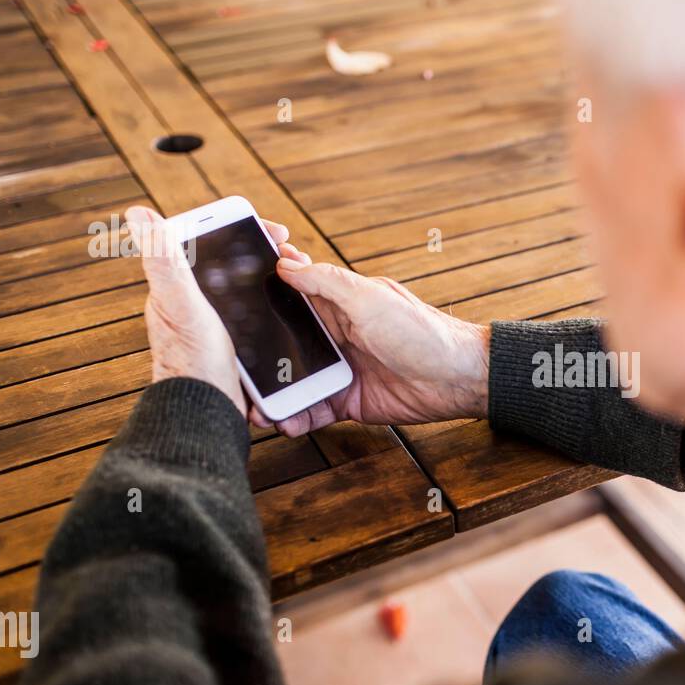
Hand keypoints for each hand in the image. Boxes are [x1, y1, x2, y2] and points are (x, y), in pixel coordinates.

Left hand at [126, 206, 290, 416]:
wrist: (209, 413)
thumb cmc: (191, 360)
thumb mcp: (179, 301)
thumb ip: (162, 257)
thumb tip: (137, 213)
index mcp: (179, 290)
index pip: (211, 244)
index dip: (243, 230)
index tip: (273, 230)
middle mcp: (196, 307)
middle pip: (235, 268)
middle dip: (266, 256)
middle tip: (293, 254)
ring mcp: (217, 329)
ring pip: (251, 295)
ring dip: (277, 285)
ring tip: (301, 281)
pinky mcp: (236, 351)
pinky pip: (262, 322)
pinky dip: (280, 312)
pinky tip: (296, 314)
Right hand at [255, 248, 489, 436]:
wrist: (457, 379)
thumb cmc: (421, 331)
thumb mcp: (369, 298)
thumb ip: (325, 282)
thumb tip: (285, 262)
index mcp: (335, 301)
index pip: (288, 293)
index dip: (259, 296)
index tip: (227, 303)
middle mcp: (332, 333)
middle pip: (280, 342)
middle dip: (255, 358)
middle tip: (232, 372)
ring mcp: (338, 367)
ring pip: (291, 380)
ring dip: (270, 394)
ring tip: (255, 408)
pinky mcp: (346, 399)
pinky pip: (311, 408)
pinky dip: (295, 416)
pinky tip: (284, 423)